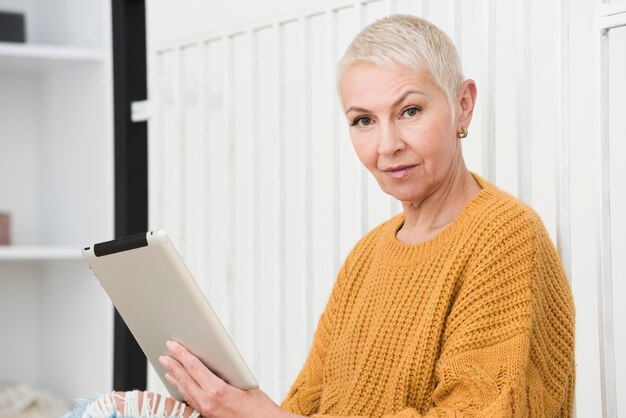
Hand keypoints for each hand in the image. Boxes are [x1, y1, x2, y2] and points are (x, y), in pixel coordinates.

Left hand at [159, 340, 301, 417]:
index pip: (193, 367)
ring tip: (168, 368)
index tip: (173, 345)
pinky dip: (183, 390)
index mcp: (216, 391)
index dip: (181, 354)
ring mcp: (205, 411)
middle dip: (173, 365)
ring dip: (175, 378)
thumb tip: (211, 362)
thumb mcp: (243, 382)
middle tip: (165, 354)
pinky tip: (180, 386)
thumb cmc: (258, 406)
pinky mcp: (207, 417)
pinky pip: (190, 401)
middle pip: (185, 379)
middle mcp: (207, 403)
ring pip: (185, 391)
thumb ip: (224, 372)